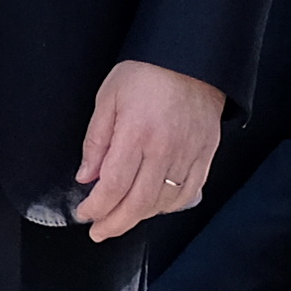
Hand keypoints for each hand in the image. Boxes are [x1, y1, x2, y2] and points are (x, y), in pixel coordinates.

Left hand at [71, 60, 221, 243]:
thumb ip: (96, 140)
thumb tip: (87, 176)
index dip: (97, 207)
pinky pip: (187, 194)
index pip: (113, 186)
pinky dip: (168, 207)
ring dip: (138, 217)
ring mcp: (188, 155)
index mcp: (137, 133)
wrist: (191, 59)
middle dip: (114, 224)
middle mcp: (165, 149)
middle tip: (99, 231)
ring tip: (121, 217)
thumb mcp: (109, 98)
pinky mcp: (205, 155)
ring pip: (162, 203)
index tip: (85, 212)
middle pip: (137, 203)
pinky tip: (153, 206)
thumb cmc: (147, 73)